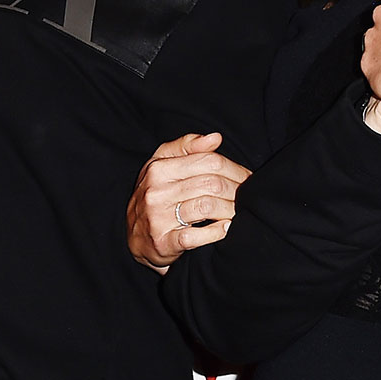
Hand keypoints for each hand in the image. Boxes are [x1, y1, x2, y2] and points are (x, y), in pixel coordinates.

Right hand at [128, 132, 250, 271]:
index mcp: (158, 168)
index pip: (209, 161)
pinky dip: (217, 232)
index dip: (235, 170)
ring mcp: (158, 217)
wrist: (134, 238)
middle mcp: (156, 191)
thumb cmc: (154, 197)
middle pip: (212, 184)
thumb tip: (215, 138)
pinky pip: (196, 235)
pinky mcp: (163, 241)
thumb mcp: (162, 164)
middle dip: (236, 191)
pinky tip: (225, 228)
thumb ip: (187, 147)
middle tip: (246, 198)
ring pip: (207, 206)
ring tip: (238, 212)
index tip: (246, 179)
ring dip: (230, 210)